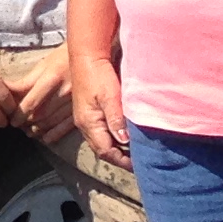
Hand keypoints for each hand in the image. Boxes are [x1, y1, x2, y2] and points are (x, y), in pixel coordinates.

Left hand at [5, 46, 77, 141]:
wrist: (93, 55)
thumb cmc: (63, 57)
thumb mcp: (44, 64)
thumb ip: (27, 81)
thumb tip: (8, 92)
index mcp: (52, 78)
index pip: (31, 102)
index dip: (18, 114)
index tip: (10, 119)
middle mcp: (64, 92)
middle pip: (41, 114)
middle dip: (26, 122)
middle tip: (17, 126)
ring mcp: (75, 102)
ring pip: (53, 122)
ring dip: (38, 129)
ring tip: (29, 132)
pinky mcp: (84, 108)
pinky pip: (68, 126)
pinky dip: (55, 134)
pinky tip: (46, 138)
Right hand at [71, 49, 129, 163]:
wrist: (86, 56)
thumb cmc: (98, 75)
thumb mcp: (110, 97)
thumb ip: (116, 120)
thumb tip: (124, 142)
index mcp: (89, 123)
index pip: (105, 151)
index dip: (122, 161)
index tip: (138, 165)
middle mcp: (84, 124)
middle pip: (101, 150)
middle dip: (119, 158)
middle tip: (138, 162)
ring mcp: (84, 119)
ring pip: (100, 142)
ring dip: (115, 150)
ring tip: (133, 152)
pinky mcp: (87, 112)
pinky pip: (99, 133)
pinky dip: (111, 139)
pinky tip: (122, 136)